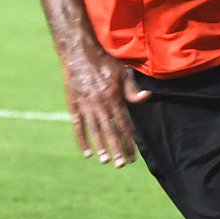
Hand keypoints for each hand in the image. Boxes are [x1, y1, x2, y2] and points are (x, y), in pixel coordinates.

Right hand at [61, 42, 147, 166]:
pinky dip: (82, 140)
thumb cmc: (104, 62)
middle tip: (121, 165)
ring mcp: (85, 105)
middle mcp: (100, 104)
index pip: (123, 125)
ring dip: (100, 147)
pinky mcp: (73, 104)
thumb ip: (132, 89)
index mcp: (114, 97)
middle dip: (116, 149)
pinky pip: (77, 126)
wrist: (79, 53)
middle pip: (110, 131)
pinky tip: (87, 153)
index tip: (133, 156)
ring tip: (106, 161)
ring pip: (94, 131)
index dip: (128, 141)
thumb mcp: (122, 72)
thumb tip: (146, 97)